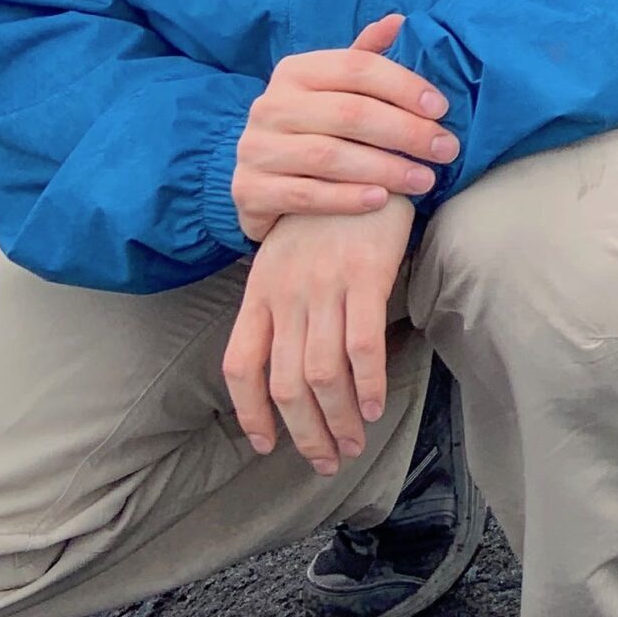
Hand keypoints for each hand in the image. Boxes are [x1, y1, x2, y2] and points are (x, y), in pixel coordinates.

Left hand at [220, 197, 416, 471]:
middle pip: (284, 383)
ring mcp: (323, 286)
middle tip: (326, 459)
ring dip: (337, 420)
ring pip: (321, 375)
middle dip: (305, 432)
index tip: (267, 443)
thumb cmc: (332, 212)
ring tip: (354, 442)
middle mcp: (285, 293)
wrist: (366, 157)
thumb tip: (294, 357)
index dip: (252, 411)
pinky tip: (375, 406)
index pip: (242, 365)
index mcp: (261, 290)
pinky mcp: (363, 276)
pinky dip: (368, 385)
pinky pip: (361, 346)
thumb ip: (286, 300)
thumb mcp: (291, 254)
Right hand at [233, 11, 460, 243]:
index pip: (356, 67)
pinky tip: (382, 200)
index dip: (403, 85)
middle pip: (349, 113)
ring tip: (425, 179)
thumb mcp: (335, 91)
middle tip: (446, 150)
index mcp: (295, 71)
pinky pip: (305, 195)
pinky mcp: (249, 191)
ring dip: (386, 168)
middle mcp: (270, 105)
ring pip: (329, 155)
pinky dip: (347, 198)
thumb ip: (364, 58)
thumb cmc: (313, 131)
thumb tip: (399, 21)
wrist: (260, 186)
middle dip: (406, 131)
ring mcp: (255, 149)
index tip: (442, 108)